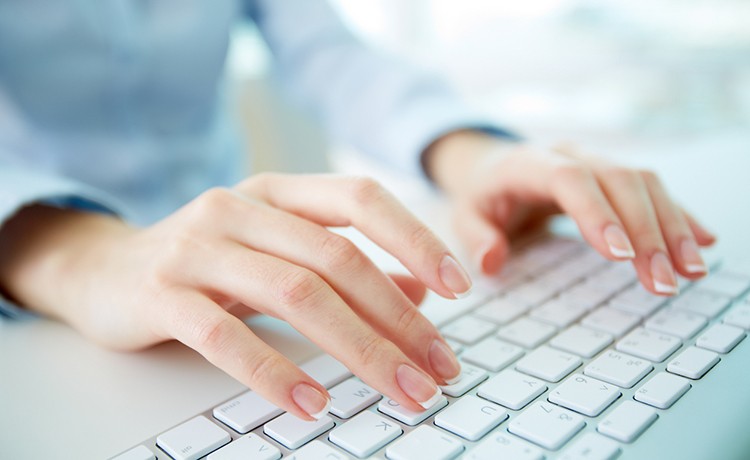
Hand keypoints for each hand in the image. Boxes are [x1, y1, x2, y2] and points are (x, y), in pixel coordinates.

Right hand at [0, 174, 468, 418]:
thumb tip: (419, 295)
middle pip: (337, 260)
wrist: (104, 268)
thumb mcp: (278, 252)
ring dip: (358, 349)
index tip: (459, 287)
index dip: (414, 238)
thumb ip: (344, 265)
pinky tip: (313, 403)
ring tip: (400, 390)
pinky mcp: (160, 294)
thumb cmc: (208, 262)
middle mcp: (239, 209)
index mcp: (277, 192)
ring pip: (295, 294)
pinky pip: (224, 335)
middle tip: (439, 370)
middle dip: (399, 319)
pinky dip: (274, 371)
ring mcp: (197, 248)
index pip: (360, 198)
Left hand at [424, 131, 715, 294]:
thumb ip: (475, 236)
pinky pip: (654, 190)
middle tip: (663, 281)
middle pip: (619, 181)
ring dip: (672, 227)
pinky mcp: (615, 175)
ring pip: (645, 183)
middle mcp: (571, 154)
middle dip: (647, 231)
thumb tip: (491, 261)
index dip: (597, 213)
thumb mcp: (465, 214)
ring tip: (691, 271)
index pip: (569, 178)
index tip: (621, 255)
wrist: (496, 166)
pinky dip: (679, 217)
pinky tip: (703, 242)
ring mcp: (597, 161)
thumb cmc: (483, 195)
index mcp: (529, 162)